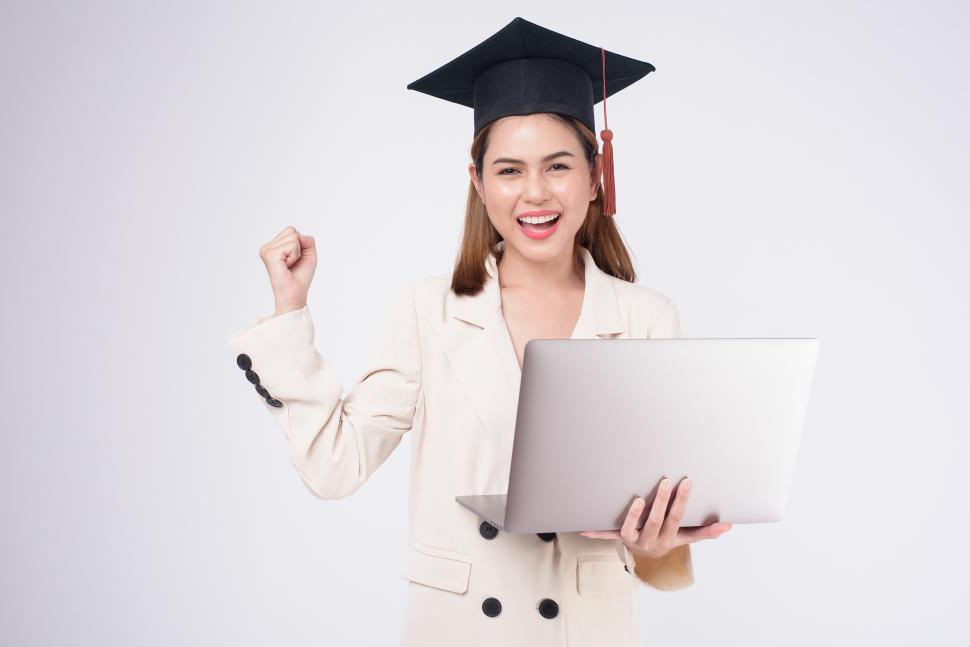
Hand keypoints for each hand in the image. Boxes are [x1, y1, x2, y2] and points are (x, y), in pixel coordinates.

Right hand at [259, 226, 316, 315]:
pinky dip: (295, 256)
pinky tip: (287, 266)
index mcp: (273, 247)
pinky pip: (292, 245)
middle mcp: (267, 248)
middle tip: (293, 263)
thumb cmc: (300, 277)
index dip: (300, 245)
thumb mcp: (309, 254)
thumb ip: (308, 240)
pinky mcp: (270, 255)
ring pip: (293, 236)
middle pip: (292, 231)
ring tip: (289, 265)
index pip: (291, 231)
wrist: (295, 295)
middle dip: (299, 247)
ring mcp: (267, 251)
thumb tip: (299, 234)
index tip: (295, 260)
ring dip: (297, 252)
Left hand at [579, 477, 731, 559]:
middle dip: (661, 501)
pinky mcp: (618, 538)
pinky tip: (583, 526)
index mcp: (668, 539)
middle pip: (655, 521)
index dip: (682, 501)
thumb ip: (706, 532)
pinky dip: (595, 532)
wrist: (648, 558)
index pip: (677, 519)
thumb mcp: (687, 537)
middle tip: (664, 481)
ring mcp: (632, 540)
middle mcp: (650, 541)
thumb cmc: (668, 538)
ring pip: (630, 529)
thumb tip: (728, 526)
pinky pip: (606, 535)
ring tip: (637, 499)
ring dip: (632, 515)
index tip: (687, 482)